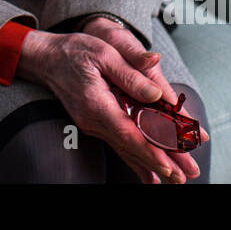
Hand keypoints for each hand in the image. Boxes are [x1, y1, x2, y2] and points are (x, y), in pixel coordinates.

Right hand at [17, 21, 206, 183]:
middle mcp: (93, 120)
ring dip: (150, 164)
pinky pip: (119, 144)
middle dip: (159, 163)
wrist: (46, 59)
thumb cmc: (75, 51)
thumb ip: (131, 74)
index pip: (127, 133)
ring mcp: (93, 124)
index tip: (168, 165)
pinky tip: (148, 174)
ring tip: (174, 178)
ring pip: (126, 148)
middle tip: (183, 176)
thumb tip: (157, 94)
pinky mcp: (95, 123)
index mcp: (97, 103)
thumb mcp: (104, 53)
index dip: (149, 151)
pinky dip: (135, 158)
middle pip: (131, 146)